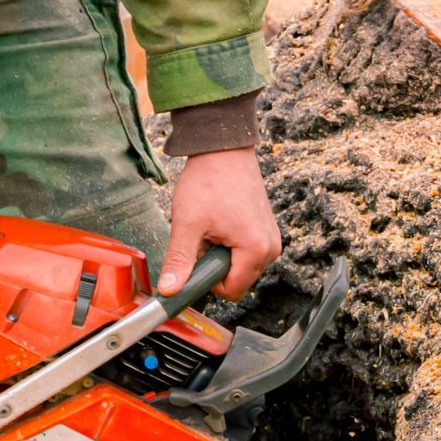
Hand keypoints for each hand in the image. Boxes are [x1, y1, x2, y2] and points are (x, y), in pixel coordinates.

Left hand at [159, 147, 280, 300]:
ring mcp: (271, 239)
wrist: (223, 149)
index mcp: (256, 250)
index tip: (194, 258)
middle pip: (237, 280)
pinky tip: (221, 223)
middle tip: (203, 237)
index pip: (231, 291)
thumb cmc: (209, 180)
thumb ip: (179, 261)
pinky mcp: (267, 231)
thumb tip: (169, 290)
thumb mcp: (188, 224)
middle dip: (214, 265)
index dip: (207, 280)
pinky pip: (246, 252)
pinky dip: (230, 244)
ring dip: (221, 255)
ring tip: (212, 227)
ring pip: (240, 267)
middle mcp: (271, 248)